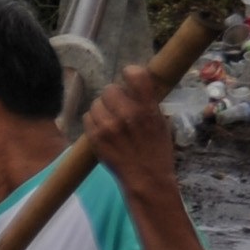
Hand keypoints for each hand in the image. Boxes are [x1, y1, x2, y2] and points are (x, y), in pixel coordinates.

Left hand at [85, 49, 177, 197]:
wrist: (146, 177)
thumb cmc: (156, 150)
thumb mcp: (161, 123)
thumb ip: (148, 103)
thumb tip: (135, 86)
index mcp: (148, 108)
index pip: (136, 75)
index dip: (130, 72)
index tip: (128, 77)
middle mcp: (127, 114)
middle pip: (110, 88)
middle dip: (113, 95)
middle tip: (118, 105)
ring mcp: (109, 126)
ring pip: (96, 103)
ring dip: (102, 109)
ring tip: (110, 120)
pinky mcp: (95, 137)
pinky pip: (87, 117)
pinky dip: (93, 121)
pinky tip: (103, 129)